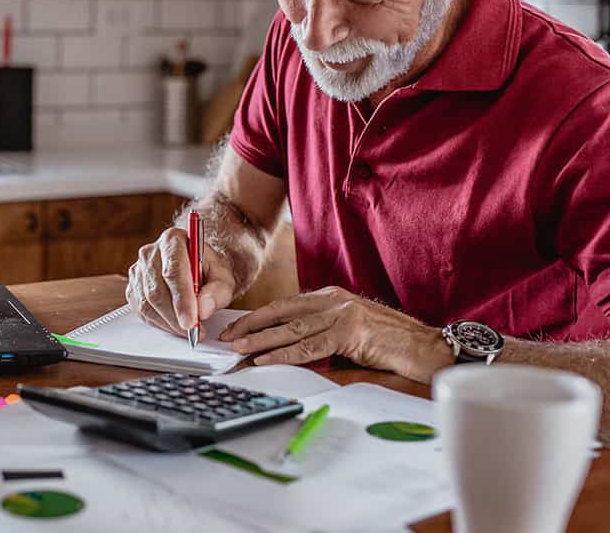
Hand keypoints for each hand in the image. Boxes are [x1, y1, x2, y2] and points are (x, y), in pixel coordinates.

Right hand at [126, 227, 236, 337]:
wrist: (197, 266)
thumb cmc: (209, 269)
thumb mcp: (224, 277)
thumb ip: (217, 291)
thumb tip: (203, 309)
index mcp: (173, 240)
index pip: (173, 271)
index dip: (182, 300)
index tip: (191, 321)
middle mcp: (150, 252)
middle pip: (157, 290)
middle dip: (175, 316)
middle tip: (193, 331)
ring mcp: (138, 270)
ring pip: (147, 303)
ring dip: (168, 322)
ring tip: (187, 330)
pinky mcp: (133, 287)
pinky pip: (141, 310)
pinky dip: (158, 322)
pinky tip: (173, 324)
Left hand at [217, 286, 454, 382]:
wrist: (427, 348)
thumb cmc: (392, 345)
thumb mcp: (350, 335)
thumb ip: (321, 337)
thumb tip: (288, 352)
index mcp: (332, 297)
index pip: (286, 305)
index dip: (259, 317)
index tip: (238, 328)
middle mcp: (333, 300)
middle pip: (281, 311)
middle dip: (251, 325)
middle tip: (227, 337)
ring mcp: (341, 313)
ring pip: (290, 329)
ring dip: (260, 340)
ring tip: (237, 348)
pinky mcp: (350, 332)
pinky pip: (308, 346)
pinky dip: (282, 354)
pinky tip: (264, 359)